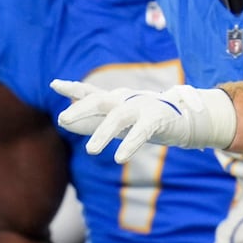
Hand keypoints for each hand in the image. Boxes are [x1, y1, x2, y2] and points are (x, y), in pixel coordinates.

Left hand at [51, 80, 236, 163]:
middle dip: (81, 108)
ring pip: (119, 117)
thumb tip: (63, 121)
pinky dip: (130, 144)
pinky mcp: (158, 119)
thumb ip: (92, 121)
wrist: (187, 118)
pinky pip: (142, 132)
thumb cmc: (146, 121)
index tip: (54, 84)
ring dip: (104, 133)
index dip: (73, 89)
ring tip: (91, 151)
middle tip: (63, 120)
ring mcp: (142, 107)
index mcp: (115, 99)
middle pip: (100, 100)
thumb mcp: (118, 122)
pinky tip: (119, 158)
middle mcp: (126, 100)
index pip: (90, 92)